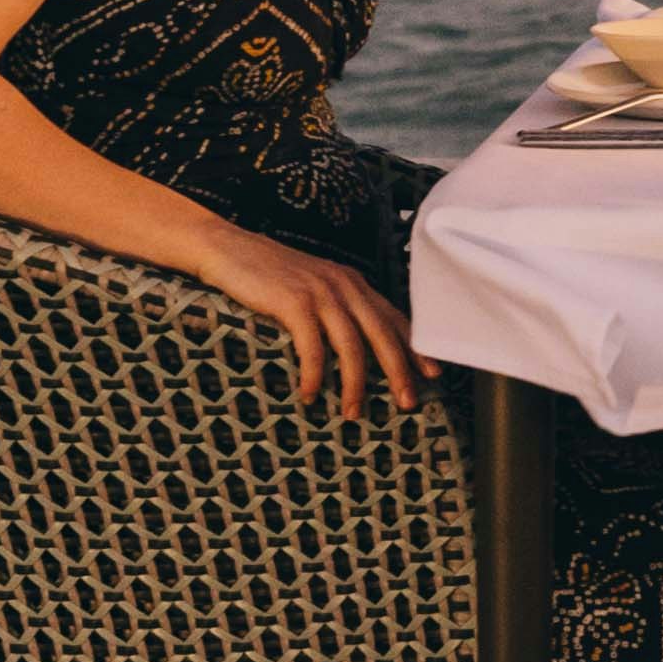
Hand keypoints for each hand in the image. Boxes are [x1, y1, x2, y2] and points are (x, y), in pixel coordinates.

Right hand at [199, 231, 421, 409]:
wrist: (229, 248)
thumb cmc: (269, 273)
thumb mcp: (314, 283)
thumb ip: (337, 304)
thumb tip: (356, 341)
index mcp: (353, 282)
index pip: (394, 318)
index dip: (415, 347)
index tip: (433, 374)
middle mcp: (344, 285)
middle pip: (382, 335)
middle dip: (399, 372)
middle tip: (408, 402)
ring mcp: (320, 293)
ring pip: (352, 347)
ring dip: (355, 385)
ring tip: (352, 413)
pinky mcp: (294, 303)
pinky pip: (312, 349)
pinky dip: (313, 376)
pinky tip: (309, 396)